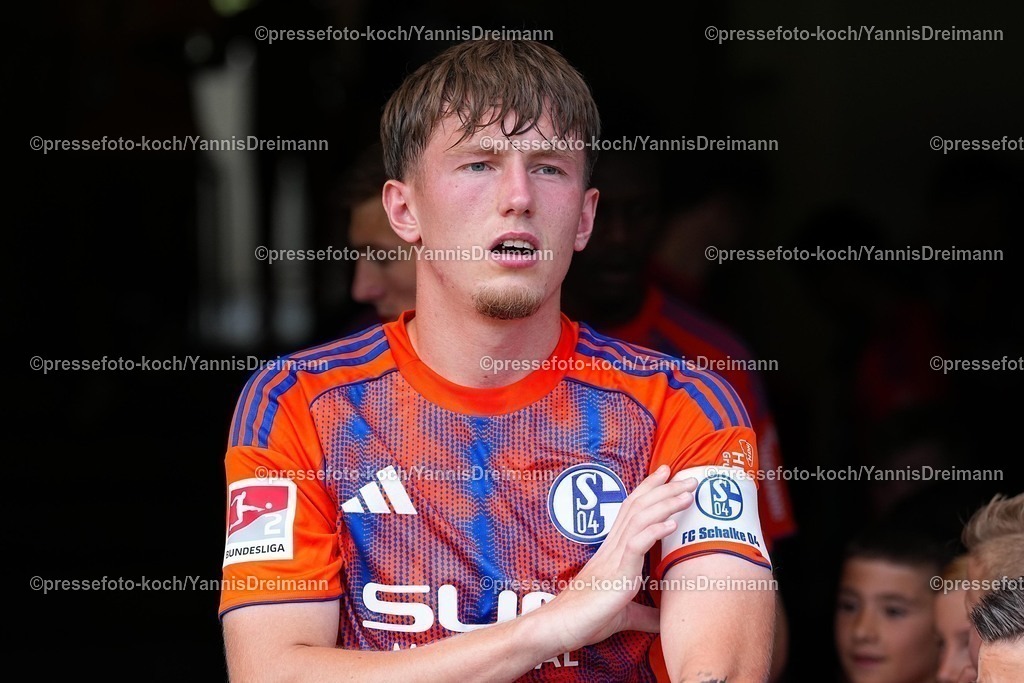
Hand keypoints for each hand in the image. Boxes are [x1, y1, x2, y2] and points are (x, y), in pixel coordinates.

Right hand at [543, 464, 696, 652]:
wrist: (563, 627)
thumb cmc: (588, 619)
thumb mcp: (625, 615)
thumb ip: (645, 615)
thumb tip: (666, 622)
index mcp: (615, 550)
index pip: (633, 510)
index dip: (650, 489)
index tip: (667, 473)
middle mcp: (614, 547)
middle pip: (640, 507)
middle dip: (666, 489)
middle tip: (689, 476)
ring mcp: (614, 558)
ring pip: (640, 519)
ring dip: (666, 504)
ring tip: (687, 494)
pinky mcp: (617, 574)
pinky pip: (635, 545)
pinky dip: (654, 531)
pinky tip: (671, 524)